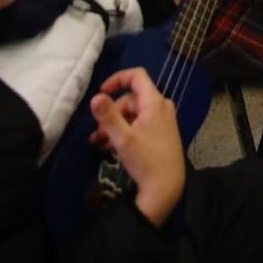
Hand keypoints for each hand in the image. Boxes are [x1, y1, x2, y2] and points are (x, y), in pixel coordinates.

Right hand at [88, 68, 185, 226]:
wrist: (166, 187)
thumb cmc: (145, 160)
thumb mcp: (123, 138)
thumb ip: (108, 116)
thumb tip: (95, 97)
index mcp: (154, 102)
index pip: (136, 76)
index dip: (117, 79)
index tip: (101, 92)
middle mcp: (162, 106)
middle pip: (130, 100)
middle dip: (111, 114)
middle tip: (97, 134)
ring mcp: (163, 120)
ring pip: (133, 114)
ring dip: (115, 126)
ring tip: (100, 144)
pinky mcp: (162, 133)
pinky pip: (140, 124)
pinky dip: (125, 132)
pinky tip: (112, 147)